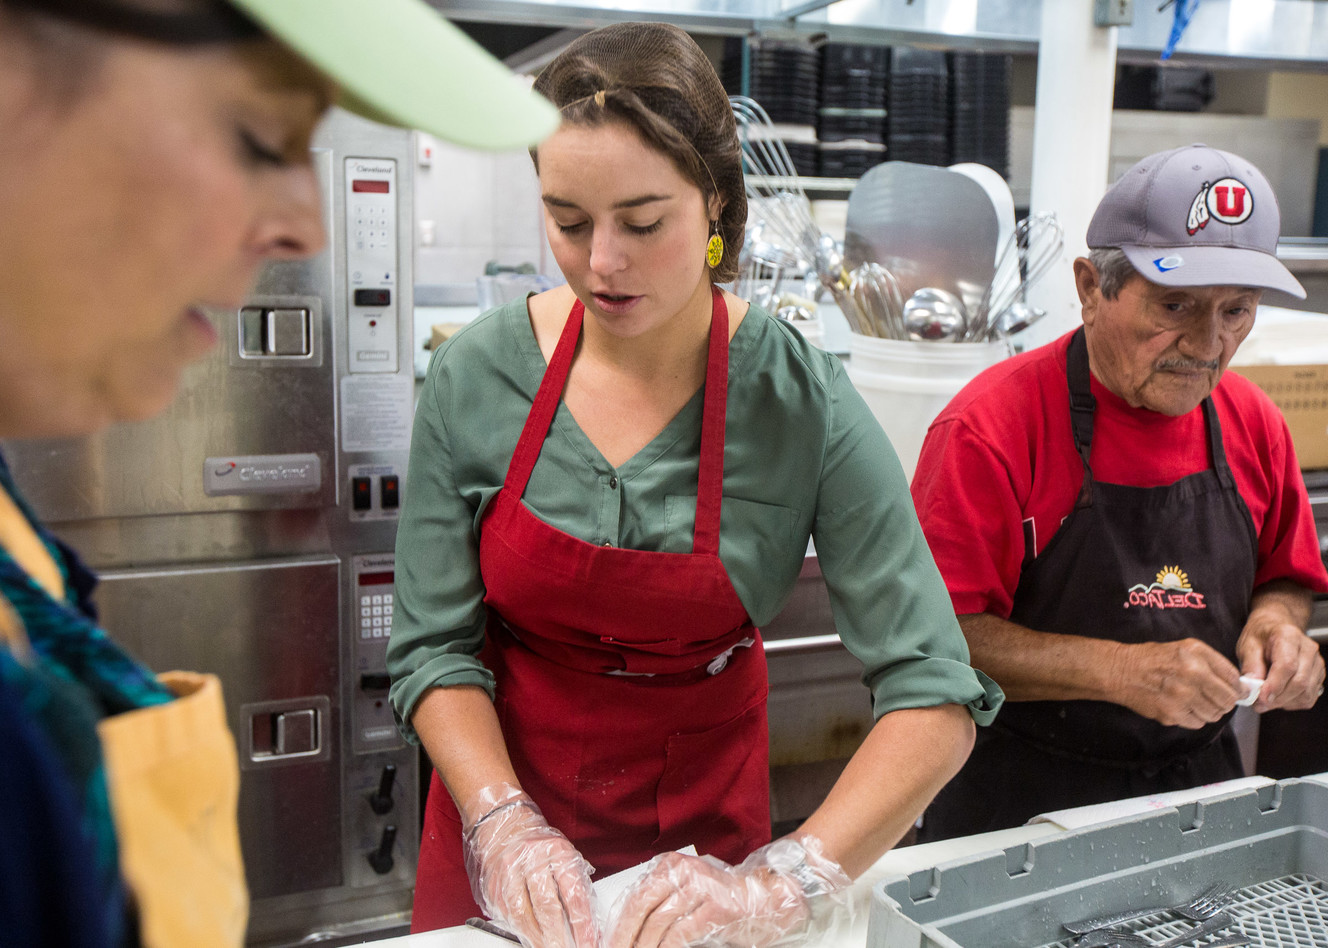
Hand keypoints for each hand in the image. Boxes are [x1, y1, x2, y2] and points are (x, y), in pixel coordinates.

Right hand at [462, 785, 599, 947]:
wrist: (503, 823)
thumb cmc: (539, 843)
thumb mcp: (564, 854)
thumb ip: (575, 882)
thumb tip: (587, 919)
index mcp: (557, 850)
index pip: (573, 893)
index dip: (582, 924)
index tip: (588, 942)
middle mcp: (531, 859)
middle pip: (547, 905)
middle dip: (559, 936)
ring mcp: (509, 871)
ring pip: (523, 913)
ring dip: (537, 938)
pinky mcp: (493, 883)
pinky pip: (506, 913)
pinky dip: (519, 930)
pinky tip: (529, 938)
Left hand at [604, 835, 850, 947]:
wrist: (766, 898)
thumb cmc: (721, 899)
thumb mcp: (686, 891)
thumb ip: (661, 899)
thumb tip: (628, 929)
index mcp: (671, 864)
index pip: (636, 896)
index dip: (620, 924)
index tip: (609, 944)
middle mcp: (684, 870)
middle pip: (643, 908)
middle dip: (627, 937)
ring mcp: (701, 887)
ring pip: (660, 923)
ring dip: (646, 946)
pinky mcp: (716, 907)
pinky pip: (681, 933)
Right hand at [1112, 638, 1241, 727]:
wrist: (1121, 671)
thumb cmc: (1153, 658)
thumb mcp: (1186, 647)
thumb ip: (1213, 662)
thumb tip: (1238, 684)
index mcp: (1197, 656)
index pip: (1233, 679)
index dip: (1237, 687)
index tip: (1236, 691)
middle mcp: (1192, 675)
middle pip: (1228, 699)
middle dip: (1226, 701)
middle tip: (1217, 699)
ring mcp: (1182, 697)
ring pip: (1215, 714)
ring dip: (1210, 711)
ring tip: (1198, 702)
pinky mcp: (1172, 714)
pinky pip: (1198, 723)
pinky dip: (1195, 718)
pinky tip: (1184, 707)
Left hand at [1237, 615, 1324, 711]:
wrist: (1275, 629)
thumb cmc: (1261, 636)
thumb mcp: (1247, 645)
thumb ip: (1250, 665)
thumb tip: (1253, 687)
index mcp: (1289, 636)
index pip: (1287, 665)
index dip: (1274, 685)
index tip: (1261, 698)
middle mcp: (1308, 649)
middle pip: (1299, 682)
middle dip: (1277, 698)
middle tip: (1258, 704)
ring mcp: (1317, 663)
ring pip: (1306, 692)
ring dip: (1284, 702)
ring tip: (1266, 699)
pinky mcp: (1319, 676)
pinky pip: (1309, 697)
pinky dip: (1292, 703)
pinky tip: (1279, 697)